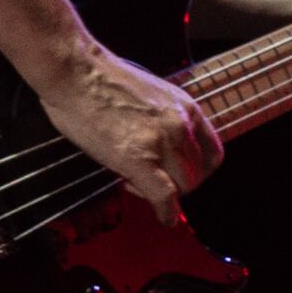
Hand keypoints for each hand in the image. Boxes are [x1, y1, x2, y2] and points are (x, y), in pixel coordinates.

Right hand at [39, 42, 221, 215]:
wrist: (79, 73)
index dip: (198, 171)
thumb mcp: (152, 95)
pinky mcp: (137, 158)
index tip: (182, 177)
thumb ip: (165, 120)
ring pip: (185, 186)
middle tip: (152, 184)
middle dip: (180, 186)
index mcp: (187, 108)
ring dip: (167, 196)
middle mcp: (181, 125)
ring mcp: (162, 142)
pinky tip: (163, 219)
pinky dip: (166, 212)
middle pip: (200, 173)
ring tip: (137, 185)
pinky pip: (163, 195)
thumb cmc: (105, 81)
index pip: (212, 152)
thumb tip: (162, 145)